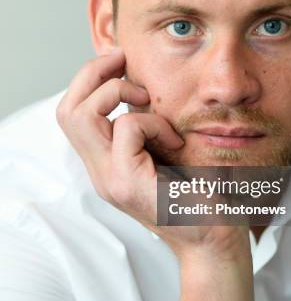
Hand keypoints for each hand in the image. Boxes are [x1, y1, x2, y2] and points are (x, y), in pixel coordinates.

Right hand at [56, 49, 249, 260]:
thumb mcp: (164, 151)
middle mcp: (99, 172)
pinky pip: (127, 128)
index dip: (89, 80)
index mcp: (105, 163)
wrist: (214, 239)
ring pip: (82, 114)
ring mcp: (109, 179)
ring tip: (146, 100)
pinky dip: (153, 122)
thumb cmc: (198, 193)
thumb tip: (143, 88)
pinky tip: (175, 141)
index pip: (71, 114)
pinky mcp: (127, 183)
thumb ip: (146, 128)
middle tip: (123, 62)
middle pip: (66, 110)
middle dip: (93, 73)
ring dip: (118, 92)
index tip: (121, 62)